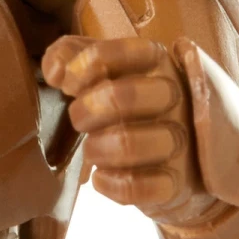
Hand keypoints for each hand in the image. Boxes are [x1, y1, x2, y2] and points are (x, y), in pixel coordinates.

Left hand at [42, 35, 215, 224]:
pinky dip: (110, 184)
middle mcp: (174, 96)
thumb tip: (56, 71)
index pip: (119, 52)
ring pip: (129, 144)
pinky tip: (102, 178)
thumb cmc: (129, 104)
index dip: (84, 67)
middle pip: (122, 96)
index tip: (69, 84)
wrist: (182, 157)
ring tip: (92, 151)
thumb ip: (71, 55)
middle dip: (85, 111)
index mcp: (155, 62)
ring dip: (96, 150)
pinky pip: (138, 186)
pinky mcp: (177, 180)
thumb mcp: (102, 69)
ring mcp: (180, 139)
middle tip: (78, 121)